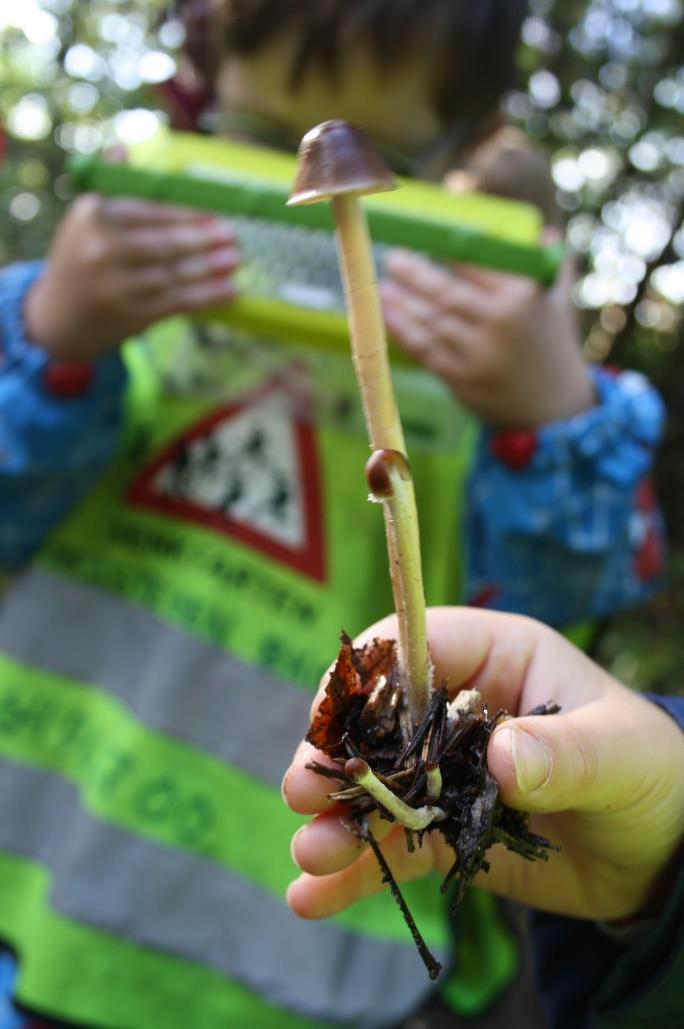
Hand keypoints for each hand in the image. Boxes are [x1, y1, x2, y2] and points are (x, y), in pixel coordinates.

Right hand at [24, 195, 239, 361]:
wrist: (60, 315)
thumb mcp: (85, 218)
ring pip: (174, 274)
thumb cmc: (82, 256)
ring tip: (235, 260)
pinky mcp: (131, 316)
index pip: (150, 211)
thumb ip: (110, 185)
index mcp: (94, 216)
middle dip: (203, 240)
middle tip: (232, 235)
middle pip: (164, 243)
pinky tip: (229, 290)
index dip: (186, 213)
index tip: (214, 213)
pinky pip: (177, 303)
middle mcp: (102, 250)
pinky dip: (207, 297)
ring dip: (210, 268)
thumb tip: (123, 148)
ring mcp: (117, 286)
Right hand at [283, 608, 683, 922]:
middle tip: (300, 793)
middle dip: (335, 756)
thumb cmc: (654, 772)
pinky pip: (394, 846)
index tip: (329, 722)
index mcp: (495, 658)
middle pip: (377, 722)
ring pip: (377, 790)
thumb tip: (500, 755)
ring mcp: (447, 773)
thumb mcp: (622, 755)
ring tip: (309, 856)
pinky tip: (313, 897)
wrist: (666, 851)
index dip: (363, 679)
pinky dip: (356, 871)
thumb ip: (565, 755)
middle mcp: (458, 710)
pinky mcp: (445, 830)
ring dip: (337, 819)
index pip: (411, 647)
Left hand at [381, 247, 594, 427]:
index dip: (444, 251)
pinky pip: (426, 351)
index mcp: (522, 296)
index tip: (424, 239)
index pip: (475, 265)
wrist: (555, 408)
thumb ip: (550, 265)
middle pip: (447, 293)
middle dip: (415, 274)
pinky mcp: (462, 380)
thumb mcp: (560, 302)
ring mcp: (478, 354)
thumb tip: (541, 234)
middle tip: (393, 258)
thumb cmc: (554, 346)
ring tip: (384, 287)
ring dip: (403, 303)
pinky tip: (389, 317)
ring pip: (432, 322)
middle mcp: (499, 324)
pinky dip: (404, 333)